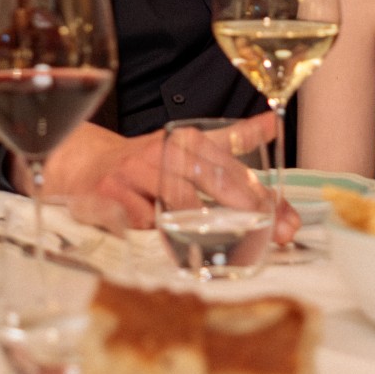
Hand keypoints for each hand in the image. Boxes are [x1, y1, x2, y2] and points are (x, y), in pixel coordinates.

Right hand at [40, 113, 296, 240]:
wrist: (85, 164)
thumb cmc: (146, 162)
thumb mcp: (188, 145)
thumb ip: (232, 138)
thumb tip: (273, 122)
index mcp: (186, 140)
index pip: (233, 167)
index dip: (264, 196)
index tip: (289, 221)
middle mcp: (162, 152)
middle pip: (212, 183)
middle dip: (246, 213)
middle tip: (271, 238)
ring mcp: (135, 173)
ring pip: (178, 203)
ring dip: (207, 230)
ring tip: (231, 251)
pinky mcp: (110, 195)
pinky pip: (144, 222)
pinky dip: (160, 236)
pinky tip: (175, 249)